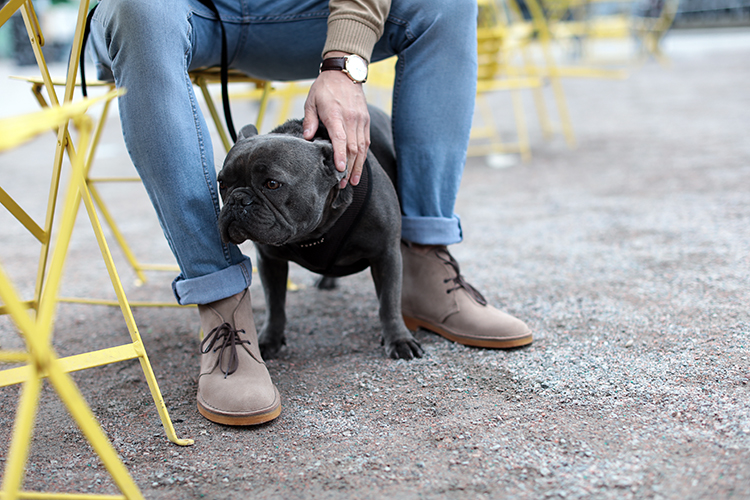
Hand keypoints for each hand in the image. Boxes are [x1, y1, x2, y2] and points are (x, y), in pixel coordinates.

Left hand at [303, 54, 369, 186]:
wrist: (345, 73)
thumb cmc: (325, 88)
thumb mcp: (311, 101)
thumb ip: (309, 120)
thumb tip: (307, 138)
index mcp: (335, 114)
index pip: (340, 138)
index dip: (340, 155)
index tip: (340, 170)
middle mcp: (351, 119)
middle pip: (353, 148)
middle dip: (349, 169)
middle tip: (342, 185)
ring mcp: (361, 121)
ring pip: (361, 148)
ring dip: (358, 167)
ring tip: (352, 182)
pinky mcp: (365, 122)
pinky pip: (365, 143)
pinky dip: (362, 157)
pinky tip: (358, 168)